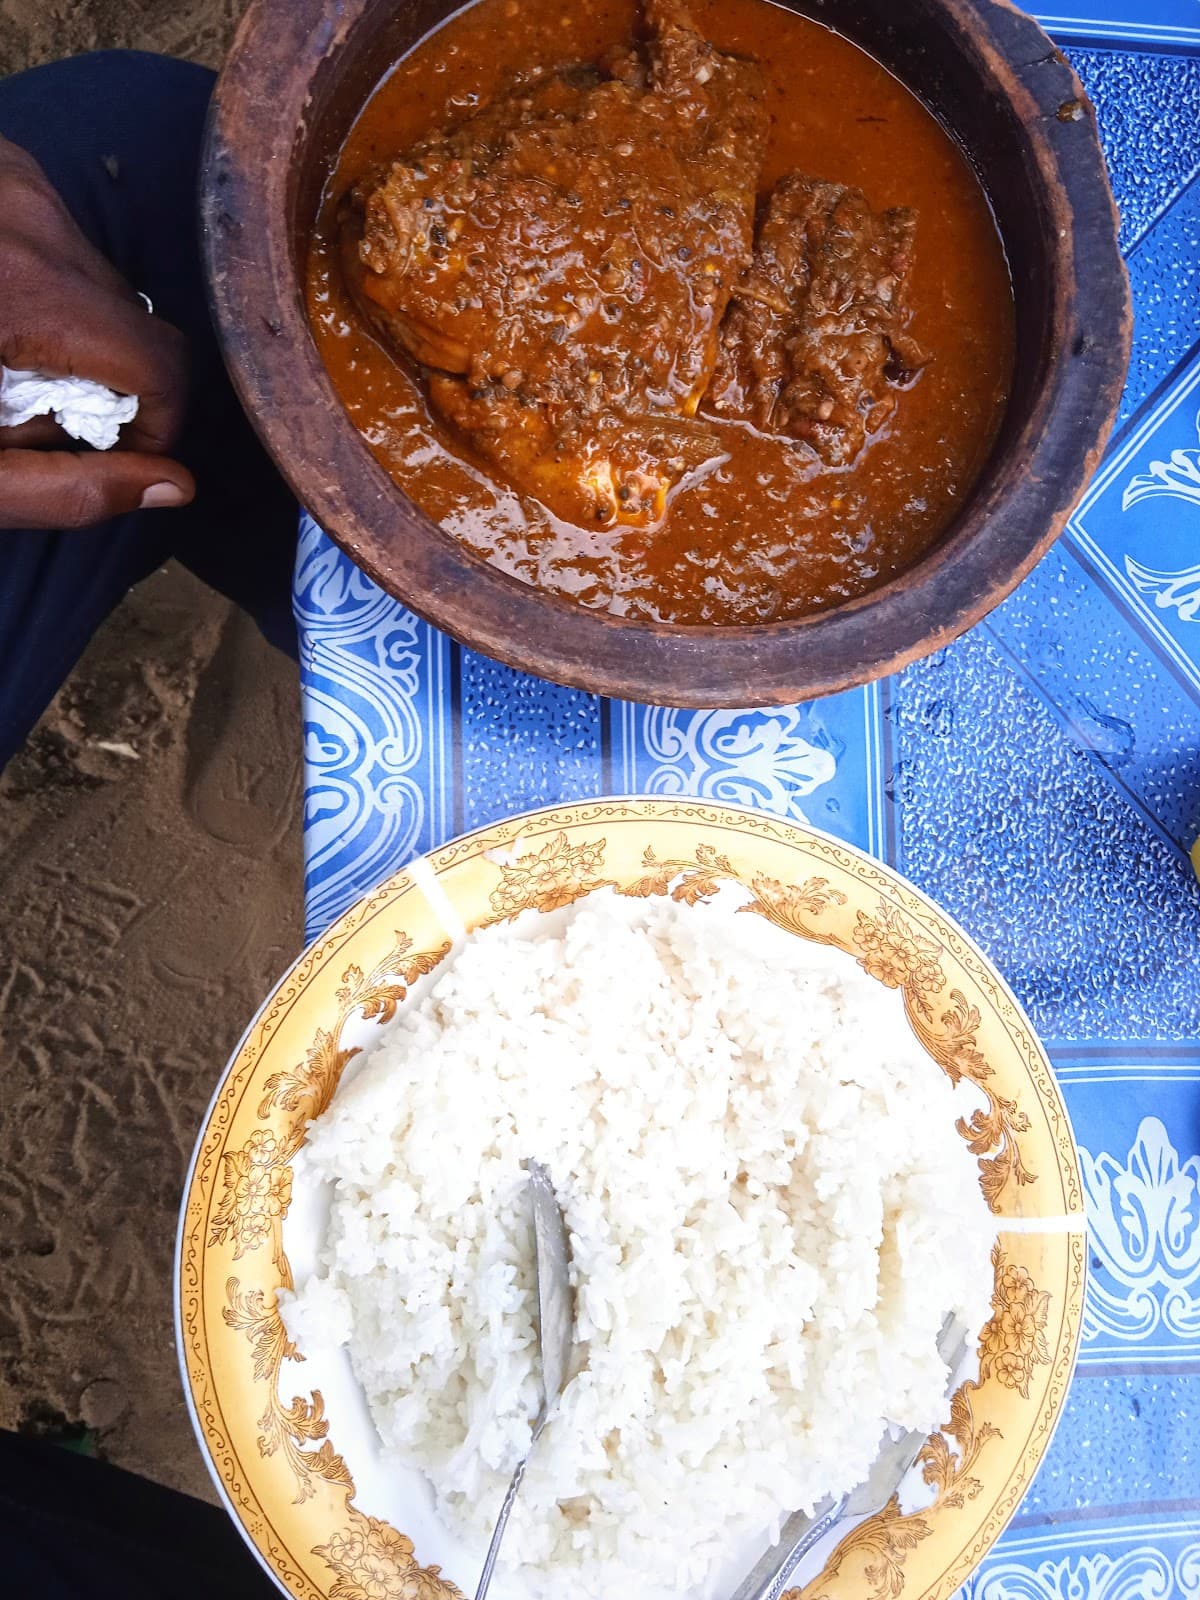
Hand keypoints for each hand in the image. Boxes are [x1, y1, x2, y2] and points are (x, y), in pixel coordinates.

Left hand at [0, 135, 195, 528]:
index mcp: (22, 289)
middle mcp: (23, 212)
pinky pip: (58, 240)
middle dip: (100, 385)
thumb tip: (176, 484)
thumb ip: (68, 489)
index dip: (156, 428)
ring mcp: (8, 175)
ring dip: (68, 338)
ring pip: (98, 281)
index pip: (162, 365)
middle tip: (18, 411)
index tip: (109, 456)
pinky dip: (38, 290)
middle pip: (133, 322)